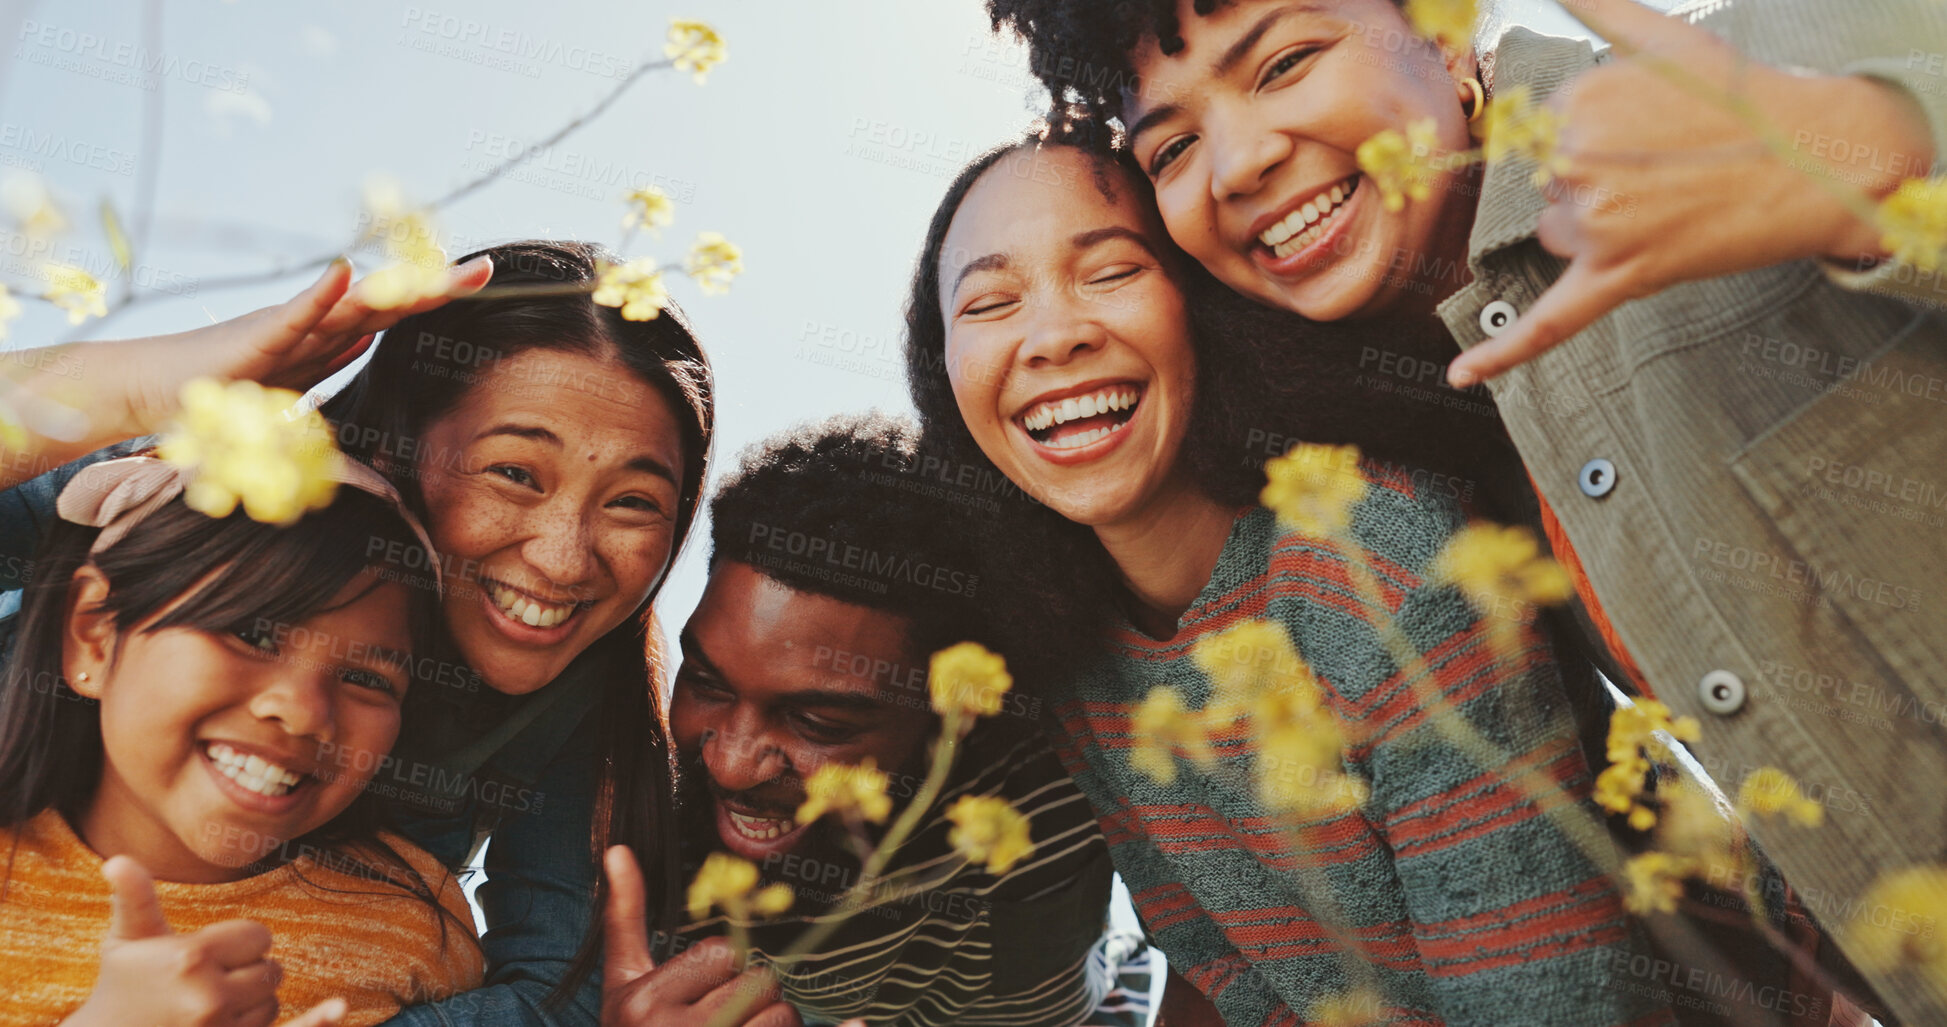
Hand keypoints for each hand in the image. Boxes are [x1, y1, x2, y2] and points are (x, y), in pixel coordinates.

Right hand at [61, 856, 346, 1026]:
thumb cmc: (118, 990)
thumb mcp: (125, 943)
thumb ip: (134, 898)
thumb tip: (118, 860)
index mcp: (190, 958)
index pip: (258, 937)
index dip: (239, 944)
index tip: (210, 953)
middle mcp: (210, 996)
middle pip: (271, 970)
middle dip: (246, 974)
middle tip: (205, 983)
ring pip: (271, 1005)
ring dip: (250, 1006)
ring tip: (205, 1011)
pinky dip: (316, 1023)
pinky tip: (339, 1008)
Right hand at [118, 253, 493, 433]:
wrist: (156, 387)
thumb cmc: (224, 385)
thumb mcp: (292, 378)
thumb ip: (331, 358)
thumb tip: (372, 336)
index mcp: (331, 333)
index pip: (395, 311)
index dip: (436, 296)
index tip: (482, 280)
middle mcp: (317, 321)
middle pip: (388, 300)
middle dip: (435, 285)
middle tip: (485, 270)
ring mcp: (289, 325)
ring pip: (352, 303)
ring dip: (394, 287)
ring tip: (436, 271)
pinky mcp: (257, 336)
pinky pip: (293, 315)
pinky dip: (318, 295)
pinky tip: (344, 273)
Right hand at [600, 846, 803, 1026]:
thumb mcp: (621, 982)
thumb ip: (625, 917)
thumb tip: (618, 848)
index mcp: (643, 1003)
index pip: (724, 953)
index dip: (724, 972)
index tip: (702, 996)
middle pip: (760, 984)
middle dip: (754, 1000)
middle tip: (728, 1022)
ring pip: (783, 1018)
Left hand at [1446, 0, 1932, 385]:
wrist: (1819, 159)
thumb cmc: (1742, 100)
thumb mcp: (1665, 38)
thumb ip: (1601, 7)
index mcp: (1576, 100)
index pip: (1539, 133)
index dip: (1591, 137)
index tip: (1645, 129)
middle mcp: (1578, 158)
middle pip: (1542, 185)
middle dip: (1591, 180)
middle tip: (1665, 167)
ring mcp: (1599, 221)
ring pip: (1554, 234)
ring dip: (1595, 227)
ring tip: (1667, 202)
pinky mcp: (1622, 275)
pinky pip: (1547, 323)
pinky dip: (1500, 353)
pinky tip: (1460, 376)